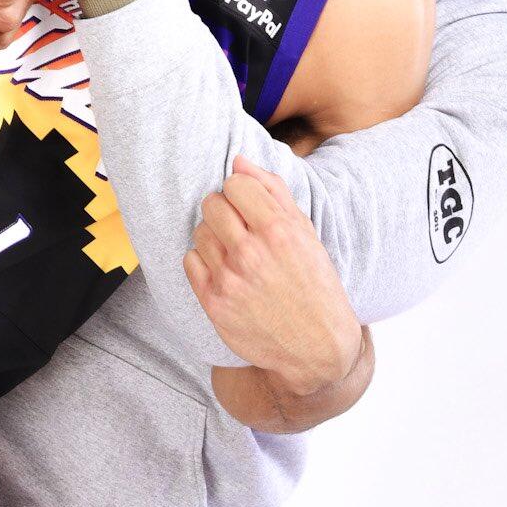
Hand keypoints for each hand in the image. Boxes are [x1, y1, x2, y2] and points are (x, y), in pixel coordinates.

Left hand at [185, 157, 362, 395]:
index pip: (235, 184)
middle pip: (211, 204)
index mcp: (278, 231)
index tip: (250, 207)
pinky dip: (203, 261)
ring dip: (213, 236)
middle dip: (224, 210)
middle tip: (240, 228)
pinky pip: (190, 260)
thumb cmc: (314, 283)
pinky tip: (224, 270)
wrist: (316, 346)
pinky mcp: (213, 302)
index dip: (241, 192)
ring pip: (199, 231)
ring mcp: (229, 279)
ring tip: (235, 251)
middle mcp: (251, 253)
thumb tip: (237, 161)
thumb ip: (273, 191)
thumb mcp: (306, 233)